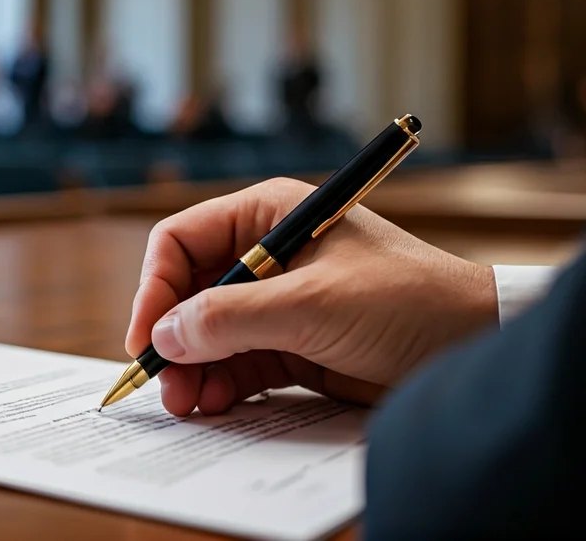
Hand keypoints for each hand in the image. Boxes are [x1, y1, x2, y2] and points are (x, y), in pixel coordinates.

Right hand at [127, 178, 498, 415]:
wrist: (473, 346)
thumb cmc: (407, 301)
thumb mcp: (312, 305)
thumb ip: (231, 318)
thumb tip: (164, 335)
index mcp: (268, 214)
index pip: (182, 241)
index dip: (155, 287)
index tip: (145, 336)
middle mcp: (265, 254)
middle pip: (188, 291)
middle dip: (171, 337)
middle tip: (163, 383)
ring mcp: (277, 302)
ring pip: (208, 333)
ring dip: (191, 367)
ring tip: (187, 403)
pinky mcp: (292, 344)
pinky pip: (236, 362)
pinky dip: (219, 384)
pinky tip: (213, 403)